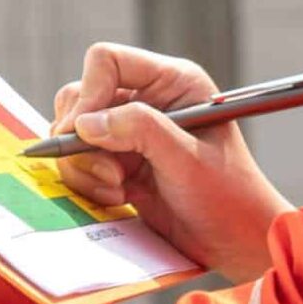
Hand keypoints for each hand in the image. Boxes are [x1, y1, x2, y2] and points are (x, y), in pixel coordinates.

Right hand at [53, 43, 293, 283]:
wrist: (230, 240)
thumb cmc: (225, 195)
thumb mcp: (186, 158)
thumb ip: (139, 130)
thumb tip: (84, 124)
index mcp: (171, 83)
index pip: (107, 63)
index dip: (89, 94)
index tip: (84, 132)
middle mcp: (145, 101)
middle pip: (78, 98)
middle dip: (81, 139)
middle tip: (109, 170)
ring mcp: (127, 135)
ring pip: (72, 136)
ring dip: (85, 167)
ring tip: (119, 189)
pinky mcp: (115, 164)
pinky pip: (77, 165)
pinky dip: (87, 184)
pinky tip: (119, 198)